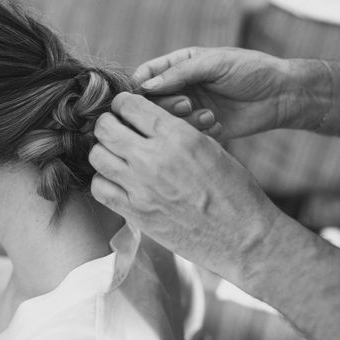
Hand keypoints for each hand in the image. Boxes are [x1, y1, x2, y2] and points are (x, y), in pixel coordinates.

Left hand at [89, 93, 281, 283]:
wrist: (242, 237)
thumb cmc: (233, 190)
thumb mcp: (210, 147)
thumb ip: (175, 131)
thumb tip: (146, 120)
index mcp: (177, 136)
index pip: (130, 105)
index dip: (123, 103)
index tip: (124, 108)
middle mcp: (154, 159)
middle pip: (106, 128)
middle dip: (108, 123)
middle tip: (115, 129)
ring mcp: (140, 188)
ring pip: (97, 156)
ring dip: (103, 151)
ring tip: (115, 154)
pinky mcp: (135, 213)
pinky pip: (100, 188)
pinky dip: (103, 180)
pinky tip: (116, 180)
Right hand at [133, 47, 297, 138]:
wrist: (282, 95)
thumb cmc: (251, 70)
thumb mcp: (215, 63)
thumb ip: (180, 73)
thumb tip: (146, 85)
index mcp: (180, 65)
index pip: (146, 75)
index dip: (139, 87)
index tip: (142, 97)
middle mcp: (181, 88)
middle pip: (152, 102)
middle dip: (166, 106)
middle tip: (187, 105)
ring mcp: (191, 109)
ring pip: (168, 122)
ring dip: (185, 121)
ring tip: (209, 116)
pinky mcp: (203, 128)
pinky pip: (187, 135)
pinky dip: (200, 132)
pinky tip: (219, 125)